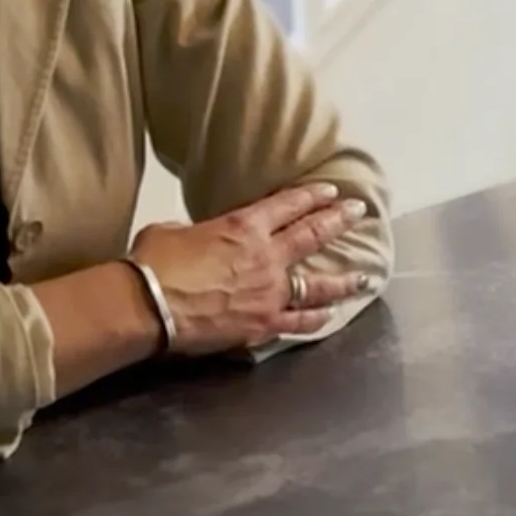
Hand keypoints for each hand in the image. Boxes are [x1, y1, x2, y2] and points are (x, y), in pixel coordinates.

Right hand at [130, 183, 376, 356]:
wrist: (149, 305)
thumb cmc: (155, 263)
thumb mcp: (173, 231)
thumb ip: (197, 233)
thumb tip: (198, 239)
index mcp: (243, 228)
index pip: (286, 205)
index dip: (310, 196)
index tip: (330, 190)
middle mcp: (266, 257)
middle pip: (312, 235)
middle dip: (338, 221)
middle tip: (357, 212)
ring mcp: (269, 293)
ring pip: (317, 285)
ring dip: (343, 280)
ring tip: (365, 277)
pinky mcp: (263, 324)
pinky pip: (298, 322)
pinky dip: (316, 319)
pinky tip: (330, 316)